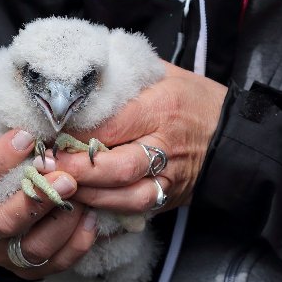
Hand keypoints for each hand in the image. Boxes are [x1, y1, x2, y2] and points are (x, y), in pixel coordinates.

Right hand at [0, 128, 100, 278]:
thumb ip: (1, 128)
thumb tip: (32, 100)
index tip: (26, 137)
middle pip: (3, 221)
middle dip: (37, 199)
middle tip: (67, 178)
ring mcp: (3, 253)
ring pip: (31, 248)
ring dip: (60, 223)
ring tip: (83, 198)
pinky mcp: (28, 269)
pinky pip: (56, 263)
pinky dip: (77, 242)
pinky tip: (93, 218)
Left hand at [35, 62, 227, 213]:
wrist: (235, 133)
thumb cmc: (194, 97)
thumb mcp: (162, 73)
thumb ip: (124, 74)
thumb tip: (80, 71)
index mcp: (161, 107)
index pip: (111, 125)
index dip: (75, 134)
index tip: (48, 134)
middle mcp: (167, 144)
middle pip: (118, 167)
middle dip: (78, 170)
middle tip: (47, 166)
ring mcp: (172, 176)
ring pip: (128, 195)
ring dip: (91, 196)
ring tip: (62, 187)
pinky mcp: (173, 196)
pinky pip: (139, 210)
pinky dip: (110, 209)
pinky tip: (86, 203)